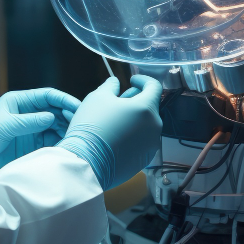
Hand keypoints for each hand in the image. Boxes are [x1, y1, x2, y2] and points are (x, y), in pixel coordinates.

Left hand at [0, 88, 80, 174]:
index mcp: (21, 101)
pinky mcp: (31, 145)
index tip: (77, 106)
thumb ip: (28, 121)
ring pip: (55, 127)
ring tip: (76, 137)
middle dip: (68, 116)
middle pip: (55, 111)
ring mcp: (31, 129)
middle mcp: (29, 113)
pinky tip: (66, 146)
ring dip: (66, 130)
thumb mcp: (4, 125)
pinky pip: (50, 142)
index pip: (48, 96)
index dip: (63, 99)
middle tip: (81, 124)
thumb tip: (53, 117)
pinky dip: (59, 143)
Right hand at [56, 75, 162, 190]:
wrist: (88, 163)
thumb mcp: (97, 97)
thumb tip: (115, 82)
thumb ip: (110, 86)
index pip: (154, 87)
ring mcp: (151, 145)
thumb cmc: (93, 126)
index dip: (143, 80)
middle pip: (149, 107)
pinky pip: (142, 141)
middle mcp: (155, 127)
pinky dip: (132, 135)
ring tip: (114, 121)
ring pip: (146, 125)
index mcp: (146, 108)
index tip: (132, 80)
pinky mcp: (145, 160)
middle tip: (116, 102)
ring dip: (134, 119)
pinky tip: (115, 137)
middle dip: (135, 100)